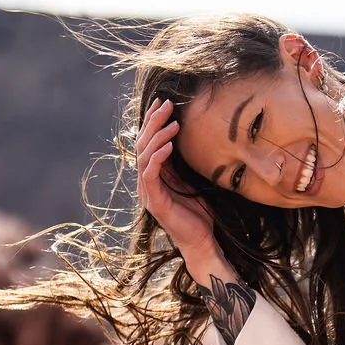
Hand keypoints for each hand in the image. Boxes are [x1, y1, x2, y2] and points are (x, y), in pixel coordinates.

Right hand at [136, 96, 222, 272]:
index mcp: (153, 175)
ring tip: (173, 123)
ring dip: (158, 137)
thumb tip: (183, 138)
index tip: (162, 102)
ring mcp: (148, 193)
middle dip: (153, 122)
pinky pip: (151, 175)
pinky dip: (158, 158)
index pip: (147, 142)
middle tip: (166, 104)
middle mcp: (146, 182)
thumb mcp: (189, 181)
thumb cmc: (198, 213)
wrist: (202, 241)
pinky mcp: (155, 202)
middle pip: (142, 145)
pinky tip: (168, 146)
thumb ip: (180, 164)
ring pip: (145, 157)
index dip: (152, 121)